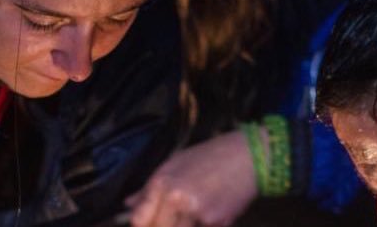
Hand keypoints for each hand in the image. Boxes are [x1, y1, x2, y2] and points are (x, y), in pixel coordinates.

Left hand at [125, 130, 257, 225]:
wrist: (248, 157)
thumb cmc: (209, 157)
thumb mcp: (173, 164)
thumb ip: (148, 188)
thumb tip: (128, 204)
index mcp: (163, 183)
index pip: (139, 219)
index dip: (142, 225)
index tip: (147, 223)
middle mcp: (177, 200)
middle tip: (171, 218)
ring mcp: (197, 214)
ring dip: (182, 225)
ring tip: (189, 213)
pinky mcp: (217, 223)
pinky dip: (199, 226)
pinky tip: (206, 214)